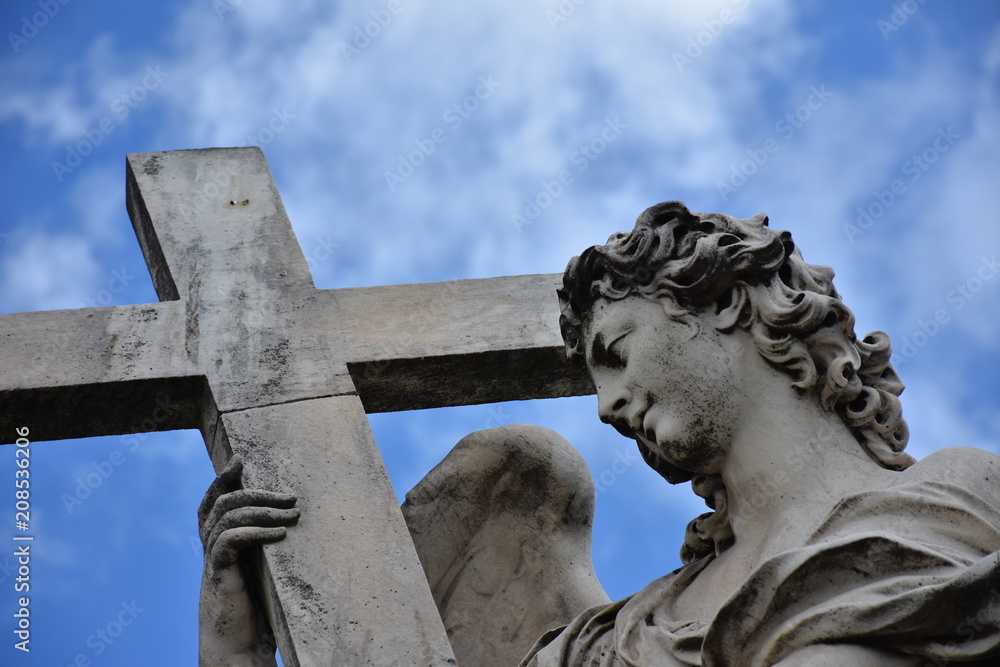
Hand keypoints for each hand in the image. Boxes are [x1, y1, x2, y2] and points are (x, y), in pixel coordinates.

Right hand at [197, 455, 298, 665]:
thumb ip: (268, 549)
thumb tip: (299, 522)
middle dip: (255, 492)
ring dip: (262, 510)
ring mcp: (212, 563)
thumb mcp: (264, 574)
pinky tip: (280, 535)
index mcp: (219, 546)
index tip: (239, 459)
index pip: (212, 503)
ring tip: (293, 515)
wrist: (238, 650)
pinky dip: (255, 532)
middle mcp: (211, 550)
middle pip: (222, 503)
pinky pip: (230, 541)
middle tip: (290, 496)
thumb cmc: (257, 614)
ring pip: (227, 517)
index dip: (221, 480)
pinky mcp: (218, 576)